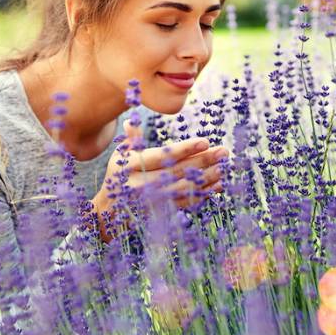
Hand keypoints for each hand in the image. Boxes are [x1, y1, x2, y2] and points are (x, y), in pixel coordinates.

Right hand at [91, 119, 228, 242]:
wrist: (111, 210)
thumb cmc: (121, 174)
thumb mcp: (121, 155)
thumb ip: (131, 139)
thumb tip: (131, 121)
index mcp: (131, 166)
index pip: (161, 156)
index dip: (184, 149)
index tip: (205, 141)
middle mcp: (141, 185)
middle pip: (177, 172)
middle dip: (202, 161)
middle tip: (223, 152)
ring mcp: (152, 201)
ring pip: (184, 188)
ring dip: (206, 178)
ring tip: (224, 168)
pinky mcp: (161, 212)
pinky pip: (186, 202)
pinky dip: (203, 194)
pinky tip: (218, 185)